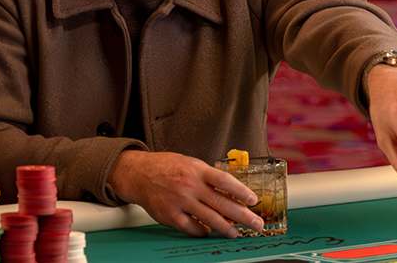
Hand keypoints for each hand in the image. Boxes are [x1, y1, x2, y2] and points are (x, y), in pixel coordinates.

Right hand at [107, 150, 263, 237]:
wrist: (139, 174)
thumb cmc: (167, 167)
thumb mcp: (191, 164)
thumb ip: (209, 177)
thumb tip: (231, 192)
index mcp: (197, 170)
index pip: (225, 181)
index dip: (241, 192)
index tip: (253, 201)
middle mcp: (190, 186)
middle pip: (223, 204)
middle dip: (243, 216)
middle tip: (257, 224)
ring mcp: (180, 202)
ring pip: (210, 220)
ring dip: (227, 229)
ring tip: (236, 233)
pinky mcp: (171, 216)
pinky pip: (192, 228)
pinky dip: (202, 231)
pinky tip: (209, 232)